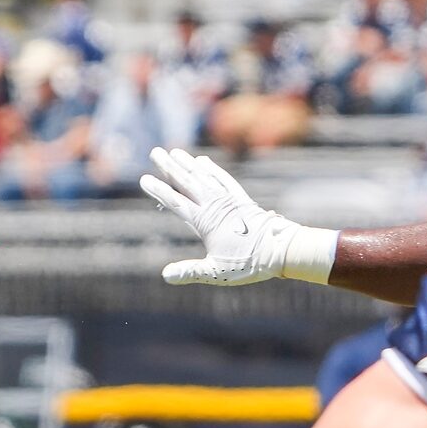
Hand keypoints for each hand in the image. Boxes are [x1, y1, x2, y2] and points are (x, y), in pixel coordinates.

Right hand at [140, 146, 299, 285]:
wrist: (282, 250)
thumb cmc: (250, 263)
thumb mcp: (217, 273)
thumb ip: (190, 271)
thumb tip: (166, 275)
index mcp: (206, 222)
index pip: (177, 203)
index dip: (160, 191)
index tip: (144, 179)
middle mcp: (216, 206)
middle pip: (188, 183)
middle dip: (170, 168)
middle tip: (155, 152)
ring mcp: (229, 200)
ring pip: (204, 177)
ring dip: (188, 164)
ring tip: (174, 152)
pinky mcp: (242, 200)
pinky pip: (224, 179)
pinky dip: (213, 170)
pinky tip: (204, 162)